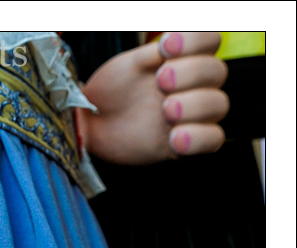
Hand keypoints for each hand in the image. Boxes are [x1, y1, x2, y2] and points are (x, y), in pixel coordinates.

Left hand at [80, 32, 228, 164]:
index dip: (196, 41)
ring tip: (166, 110)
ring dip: (195, 105)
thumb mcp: (127, 67)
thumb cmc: (112, 90)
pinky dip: (198, 137)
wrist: (92, 122)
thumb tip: (172, 43)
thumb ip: (153, 55)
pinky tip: (174, 138)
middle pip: (217, 72)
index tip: (166, 47)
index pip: (210, 41)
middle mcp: (192, 86)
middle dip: (191, 73)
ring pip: (218, 105)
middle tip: (161, 81)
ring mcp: (191, 115)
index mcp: (182, 60)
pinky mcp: (184, 143)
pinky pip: (213, 140)